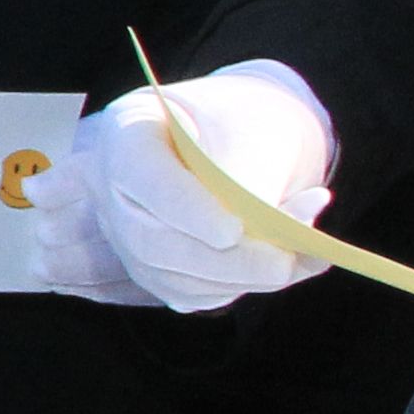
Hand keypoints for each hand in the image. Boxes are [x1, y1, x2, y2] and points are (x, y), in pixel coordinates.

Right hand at [41, 60, 335, 311]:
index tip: (233, 232)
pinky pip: (191, 293)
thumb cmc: (239, 119)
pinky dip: (238, 287)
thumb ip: (254, 168)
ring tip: (299, 257)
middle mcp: (114, 189)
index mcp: (130, 133)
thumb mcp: (250, 120)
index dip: (188, 211)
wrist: (228, 133)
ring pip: (171, 277)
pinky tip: (282, 265)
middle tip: (284, 264)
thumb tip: (274, 227)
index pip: (147, 180)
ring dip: (240, 278)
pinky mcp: (151, 268)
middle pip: (153, 242)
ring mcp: (126, 234)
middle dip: (224, 261)